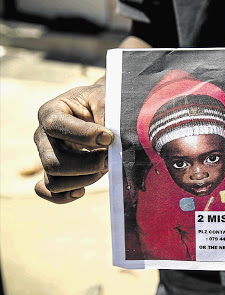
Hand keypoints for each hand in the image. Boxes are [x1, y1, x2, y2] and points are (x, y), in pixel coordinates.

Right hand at [34, 84, 113, 202]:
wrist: (101, 110)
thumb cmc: (102, 103)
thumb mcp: (105, 99)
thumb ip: (105, 112)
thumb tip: (106, 140)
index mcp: (51, 112)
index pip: (56, 126)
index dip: (84, 135)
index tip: (109, 138)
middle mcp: (43, 136)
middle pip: (53, 162)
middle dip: (88, 165)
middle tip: (111, 158)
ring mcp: (46, 155)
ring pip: (54, 181)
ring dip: (84, 179)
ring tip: (104, 166)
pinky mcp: (54, 171)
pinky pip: (48, 191)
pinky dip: (64, 196)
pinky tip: (82, 190)